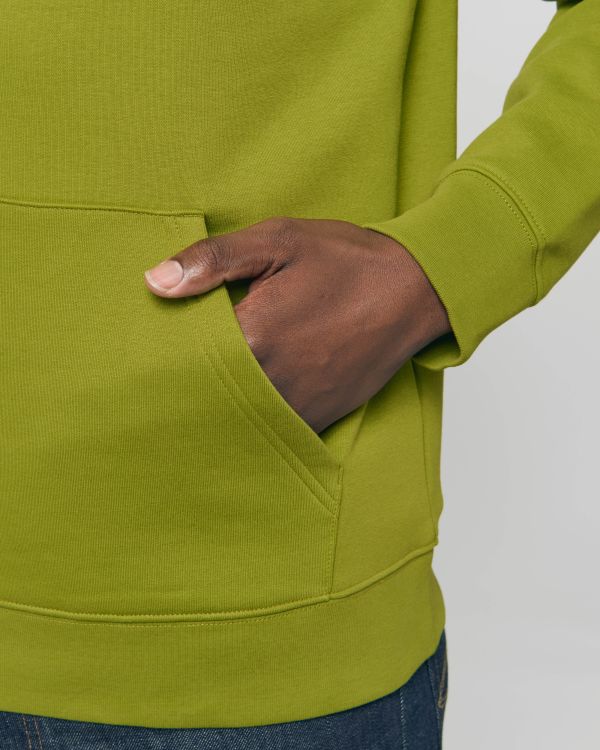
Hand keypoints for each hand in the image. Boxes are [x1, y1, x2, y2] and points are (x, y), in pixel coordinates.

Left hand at [144, 217, 450, 432]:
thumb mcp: (279, 240)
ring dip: (220, 405)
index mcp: (254, 335)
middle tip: (164, 378)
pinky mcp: (319, 416)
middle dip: (188, 382)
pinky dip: (254, 419)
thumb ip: (213, 261)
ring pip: (238, 417)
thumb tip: (154, 283)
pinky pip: (272, 429)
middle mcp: (272, 380)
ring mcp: (298, 404)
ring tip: (206, 388)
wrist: (414, 289)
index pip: (184, 358)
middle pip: (207, 392)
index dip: (165, 352)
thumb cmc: (345, 261)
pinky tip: (245, 402)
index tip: (150, 351)